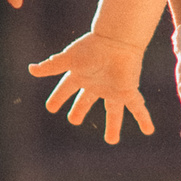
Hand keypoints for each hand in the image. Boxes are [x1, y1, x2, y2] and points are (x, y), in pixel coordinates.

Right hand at [28, 29, 155, 143]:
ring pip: (113, 111)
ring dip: (113, 125)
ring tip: (112, 140)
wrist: (116, 40)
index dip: (58, 98)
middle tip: (73, 120)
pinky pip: (137, 108)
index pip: (66, 89)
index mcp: (81, 75)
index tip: (51, 107)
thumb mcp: (68, 59)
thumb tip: (31, 69)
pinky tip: (149, 131)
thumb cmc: (92, 48)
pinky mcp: (127, 91)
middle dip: (80, 110)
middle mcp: (96, 84)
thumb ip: (51, 67)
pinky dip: (143, 119)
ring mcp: (113, 89)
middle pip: (86, 101)